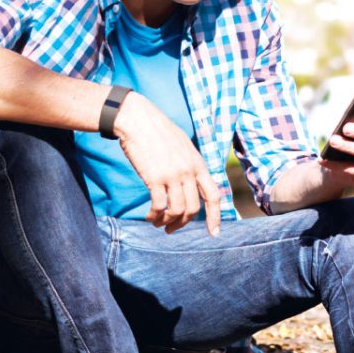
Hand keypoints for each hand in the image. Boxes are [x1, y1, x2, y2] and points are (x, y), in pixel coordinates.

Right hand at [112, 92, 221, 235]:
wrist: (138, 119)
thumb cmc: (157, 131)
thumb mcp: (183, 146)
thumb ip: (190, 165)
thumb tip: (191, 184)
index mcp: (198, 164)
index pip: (213, 195)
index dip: (215, 217)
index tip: (213, 233)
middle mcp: (188, 171)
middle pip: (193, 208)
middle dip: (182, 223)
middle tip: (171, 229)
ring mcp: (172, 175)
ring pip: (176, 210)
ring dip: (167, 221)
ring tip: (157, 223)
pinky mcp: (155, 178)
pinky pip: (159, 205)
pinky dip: (154, 215)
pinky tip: (149, 216)